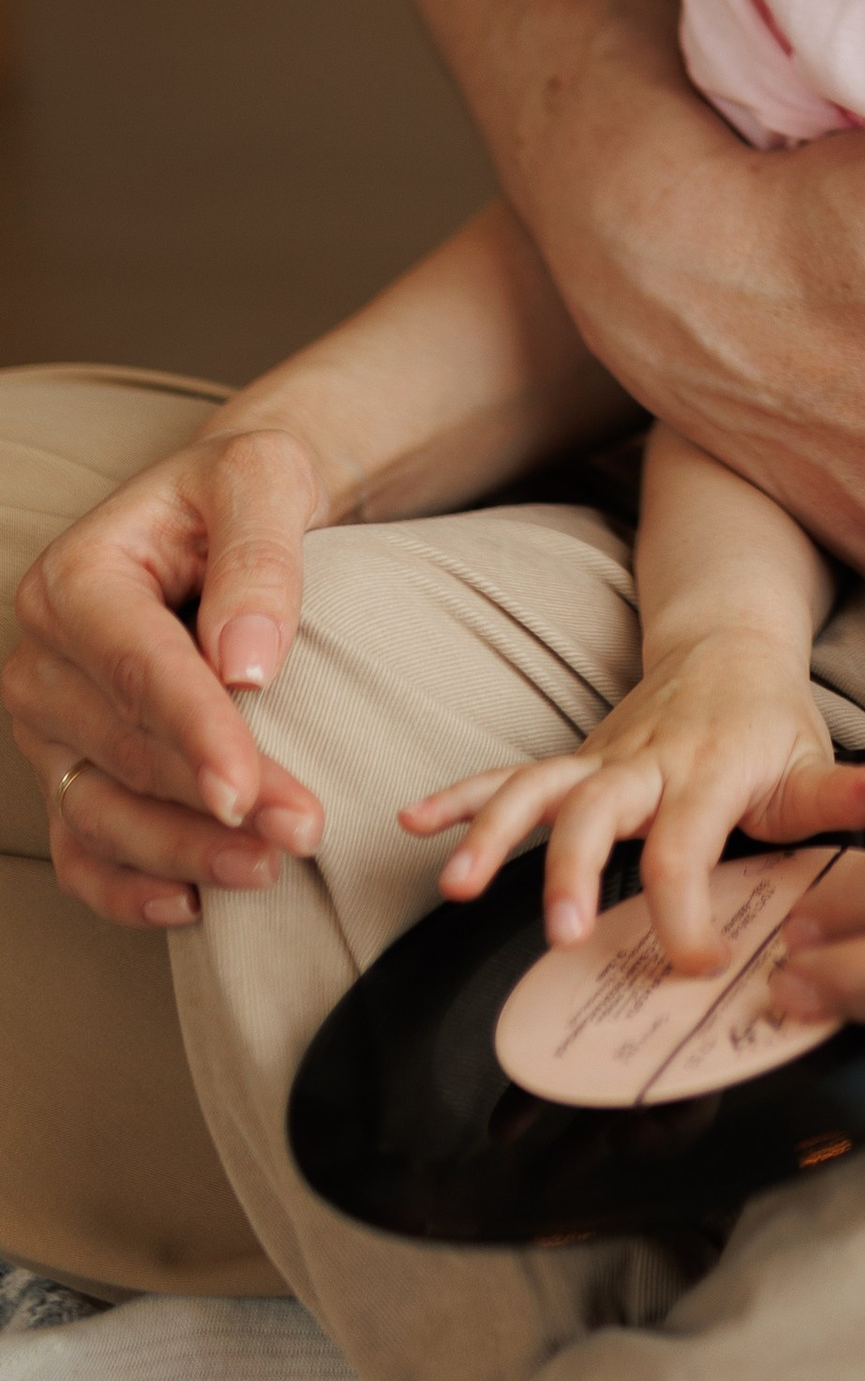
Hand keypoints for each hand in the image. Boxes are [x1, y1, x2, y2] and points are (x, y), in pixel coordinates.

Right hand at [5, 423, 328, 929]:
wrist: (219, 513)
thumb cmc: (240, 490)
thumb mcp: (263, 478)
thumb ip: (259, 557)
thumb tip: (248, 663)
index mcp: (76, 580)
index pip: (138, 669)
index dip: (196, 734)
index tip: (248, 790)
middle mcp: (44, 659)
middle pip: (128, 749)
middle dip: (216, 800)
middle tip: (305, 829)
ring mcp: (49, 725)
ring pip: (103, 812)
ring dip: (183, 853)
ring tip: (268, 869)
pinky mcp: (69, 768)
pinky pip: (82, 848)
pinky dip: (127, 887)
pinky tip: (192, 903)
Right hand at [406, 631, 864, 972]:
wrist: (728, 642)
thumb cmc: (774, 719)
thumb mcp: (814, 755)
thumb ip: (843, 794)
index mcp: (713, 770)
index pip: (688, 845)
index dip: (685, 910)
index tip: (692, 965)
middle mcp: (649, 762)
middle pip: (598, 811)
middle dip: (571, 871)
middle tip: (560, 933)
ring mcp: (603, 759)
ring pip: (539, 788)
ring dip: (495, 834)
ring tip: (454, 885)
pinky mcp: (575, 759)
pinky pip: (509, 773)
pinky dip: (460, 796)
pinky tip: (414, 824)